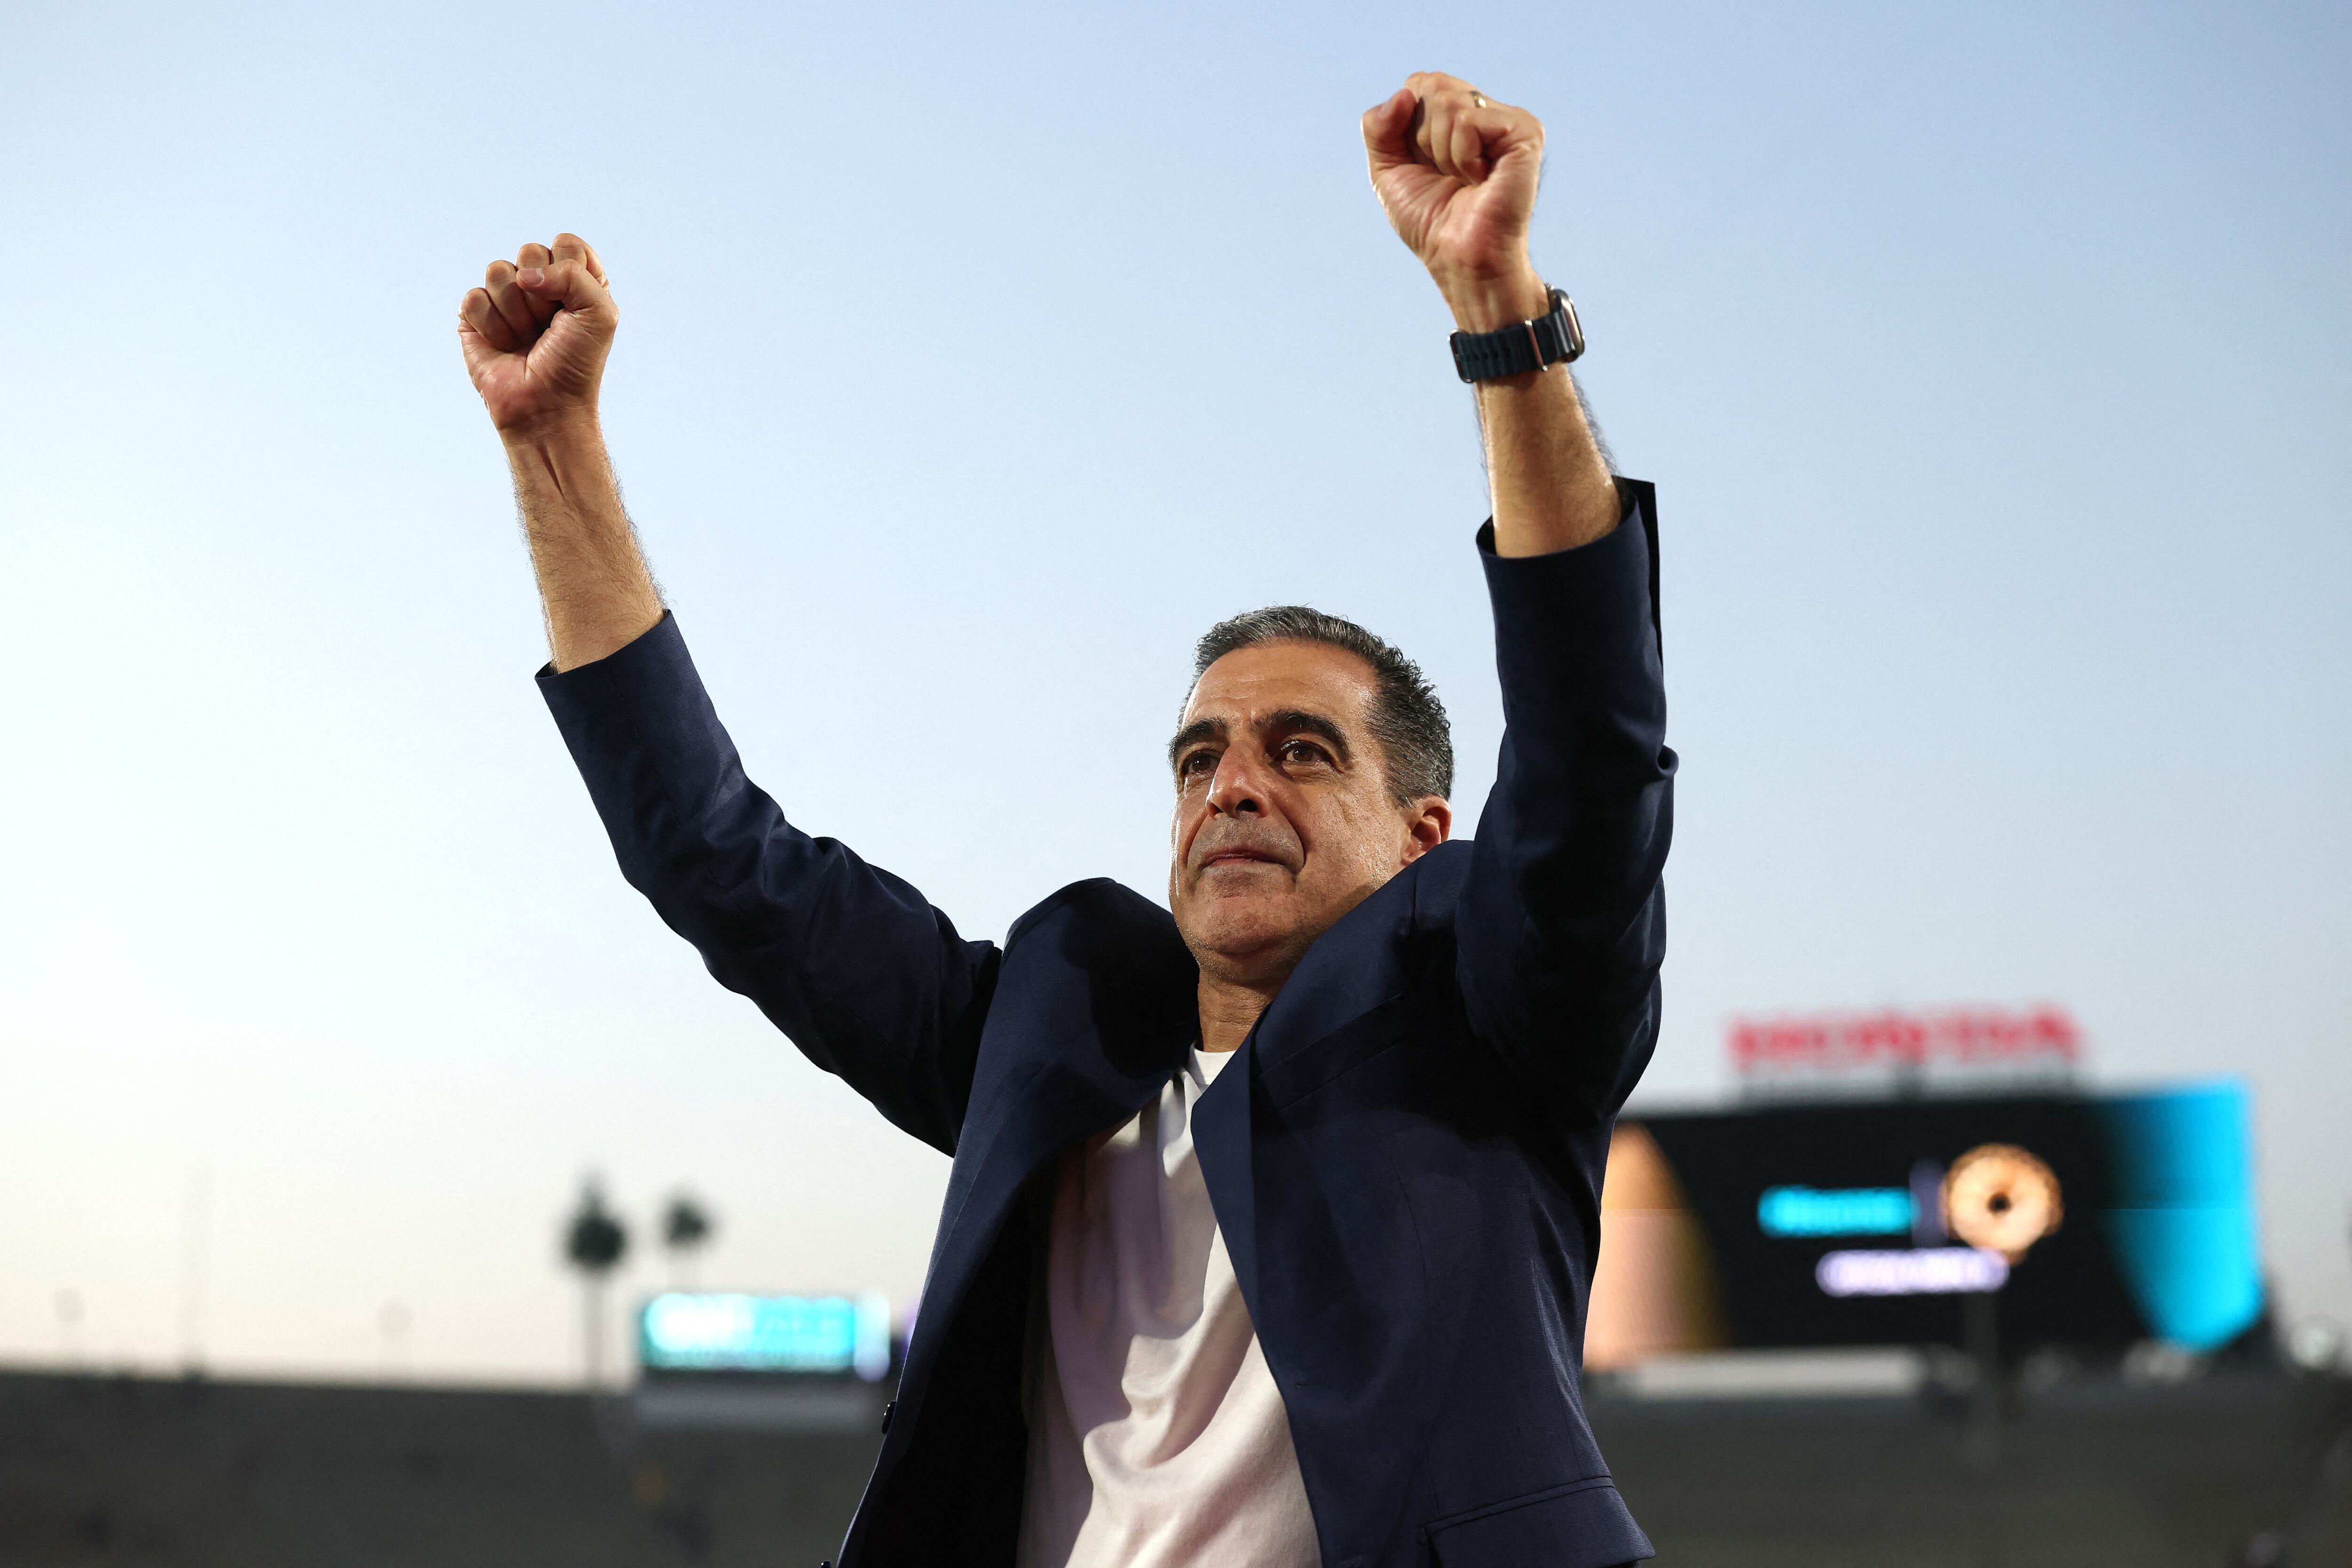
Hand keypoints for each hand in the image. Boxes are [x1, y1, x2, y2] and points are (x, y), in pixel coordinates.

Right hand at [459, 234, 615, 437]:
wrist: (546, 405)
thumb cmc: (576, 363)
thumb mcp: (599, 314)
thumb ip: (575, 273)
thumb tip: (526, 275)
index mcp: (573, 278)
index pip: (566, 244)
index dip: (569, 271)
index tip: (574, 306)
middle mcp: (539, 283)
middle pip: (530, 251)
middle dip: (542, 295)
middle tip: (548, 326)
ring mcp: (505, 298)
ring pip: (498, 272)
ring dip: (516, 313)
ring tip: (526, 339)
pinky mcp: (475, 315)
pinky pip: (474, 298)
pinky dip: (491, 327)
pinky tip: (503, 346)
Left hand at [1362, 74, 1548, 331]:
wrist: (1459, 258)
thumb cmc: (1431, 221)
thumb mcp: (1387, 170)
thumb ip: (1377, 127)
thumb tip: (1402, 94)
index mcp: (1456, 114)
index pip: (1418, 84)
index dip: (1406, 127)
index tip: (1425, 165)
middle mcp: (1484, 111)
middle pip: (1431, 85)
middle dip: (1423, 138)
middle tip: (1447, 174)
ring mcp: (1506, 119)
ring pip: (1448, 102)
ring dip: (1442, 152)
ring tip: (1465, 180)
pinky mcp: (1524, 131)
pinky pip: (1468, 121)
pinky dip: (1462, 157)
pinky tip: (1481, 179)